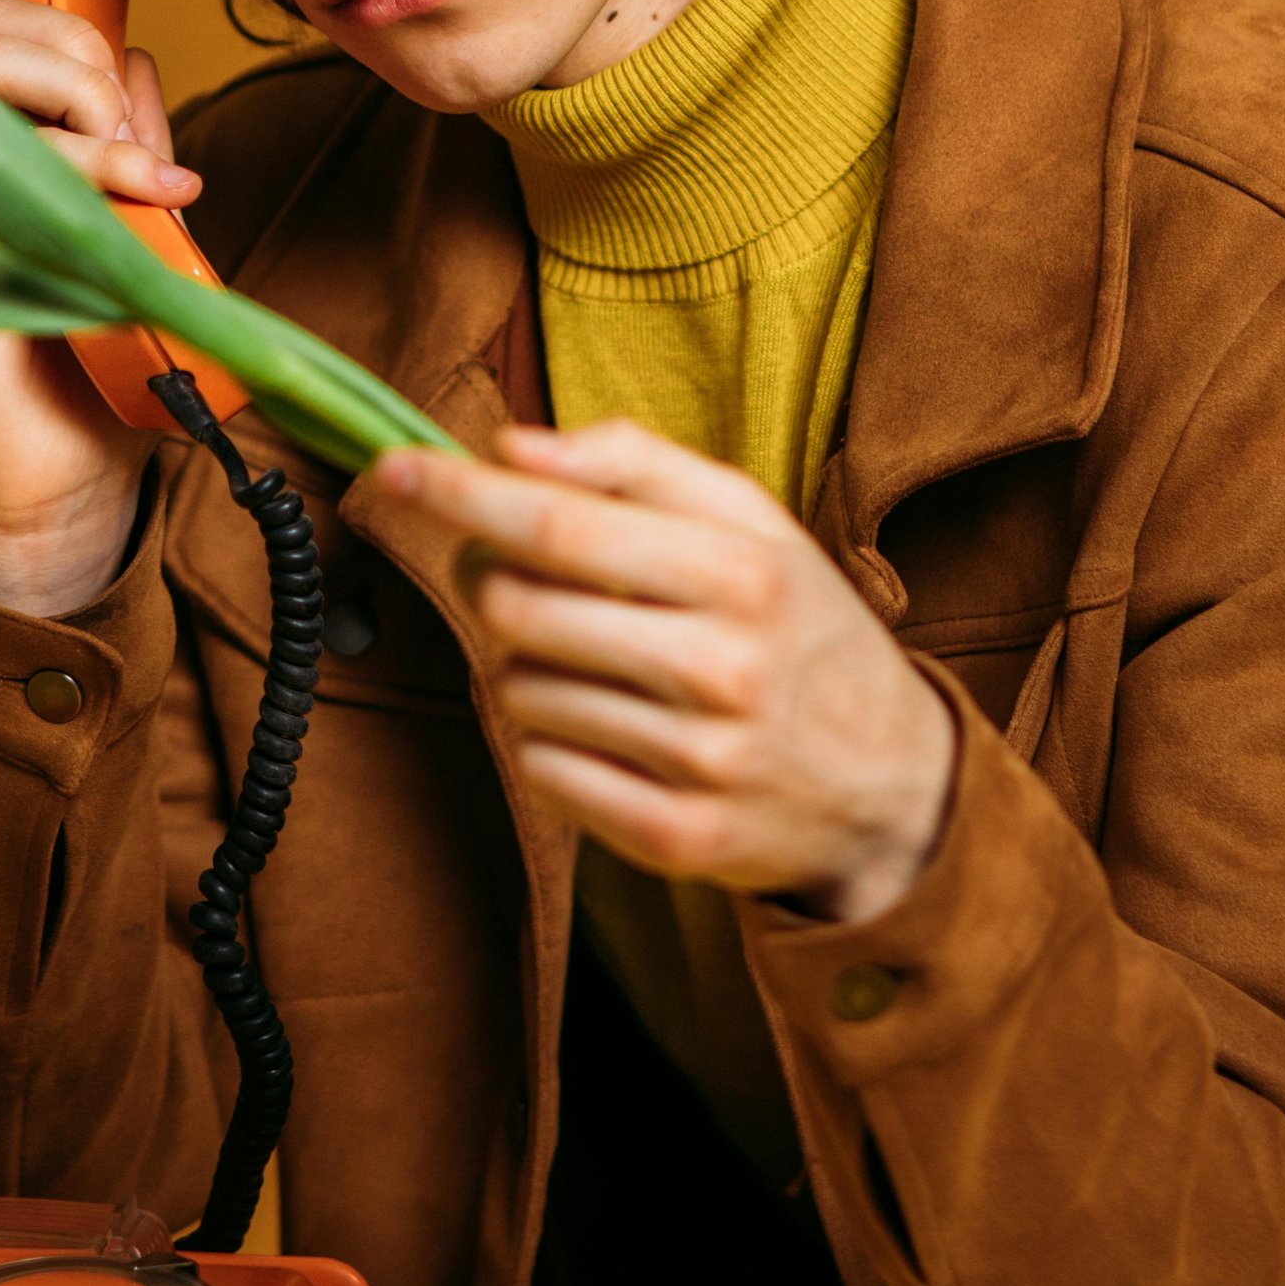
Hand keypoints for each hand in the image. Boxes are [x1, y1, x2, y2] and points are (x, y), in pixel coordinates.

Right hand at [0, 0, 203, 617]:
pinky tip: (154, 194)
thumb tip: (135, 54)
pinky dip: (92, 162)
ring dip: (77, 85)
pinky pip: (3, 159)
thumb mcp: (129, 214)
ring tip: (137, 159)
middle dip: (69, 37)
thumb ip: (125, 135)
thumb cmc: (93, 344)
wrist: (64, 471)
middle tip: (125, 113)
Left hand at [369, 421, 958, 924]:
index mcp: (743, 571)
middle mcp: (724, 667)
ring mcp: (700, 762)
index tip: (392, 467)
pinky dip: (550, 743)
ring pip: (521, 692)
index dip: (461, 494)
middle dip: (495, 584)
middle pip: (520, 609)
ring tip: (597, 664)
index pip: (561, 523)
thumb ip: (634, 463)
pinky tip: (608, 731)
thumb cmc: (800, 628)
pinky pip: (542, 773)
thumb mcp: (753, 522)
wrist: (893, 784)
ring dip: (528, 668)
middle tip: (526, 581)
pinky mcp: (676, 839)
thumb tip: (510, 446)